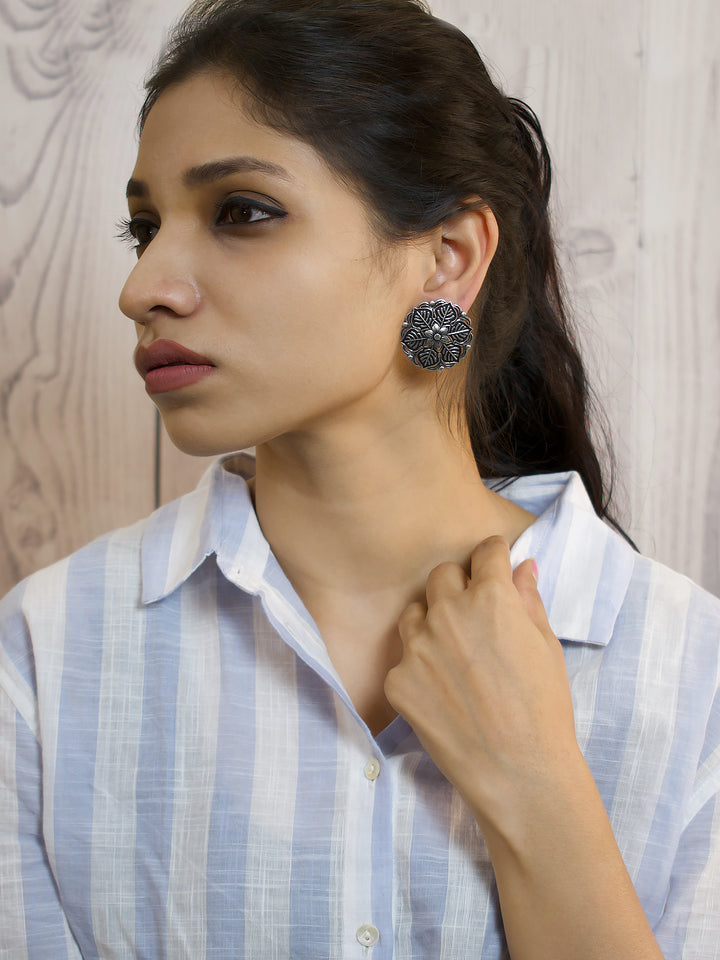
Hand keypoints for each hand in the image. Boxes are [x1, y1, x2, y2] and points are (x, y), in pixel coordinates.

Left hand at [384, 535, 581, 833]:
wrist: (519, 773)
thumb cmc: (544, 710)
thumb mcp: (547, 647)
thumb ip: (528, 600)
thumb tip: (524, 567)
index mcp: (491, 597)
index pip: (484, 552)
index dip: (493, 557)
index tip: (494, 565)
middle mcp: (448, 613)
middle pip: (442, 575)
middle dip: (458, 586)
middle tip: (475, 615)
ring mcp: (417, 647)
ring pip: (415, 612)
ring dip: (432, 622)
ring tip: (456, 655)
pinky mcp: (398, 681)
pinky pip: (404, 659)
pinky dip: (420, 668)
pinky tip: (443, 692)